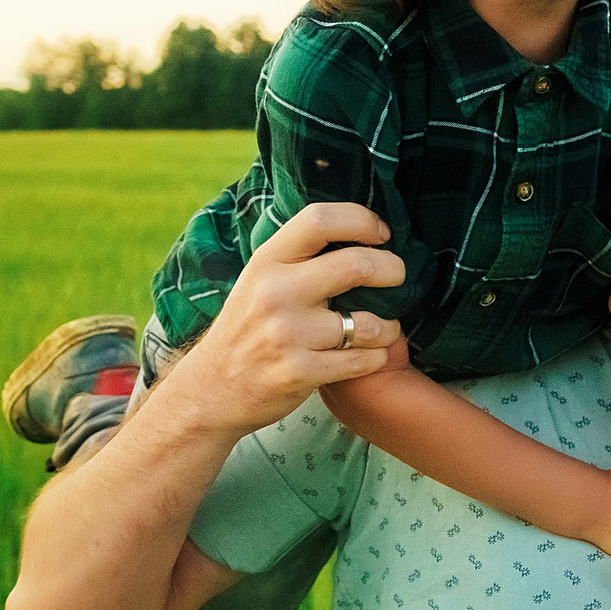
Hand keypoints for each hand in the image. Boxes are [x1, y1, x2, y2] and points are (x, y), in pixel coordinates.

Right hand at [164, 202, 406, 436]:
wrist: (213, 389)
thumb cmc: (248, 327)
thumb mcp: (260, 279)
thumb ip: (299, 255)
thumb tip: (359, 228)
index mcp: (267, 261)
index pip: (320, 220)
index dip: (362, 220)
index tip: (382, 234)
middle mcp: (275, 293)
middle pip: (356, 265)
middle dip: (391, 269)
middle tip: (398, 276)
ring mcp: (287, 334)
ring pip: (368, 323)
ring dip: (389, 327)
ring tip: (383, 328)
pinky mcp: (299, 372)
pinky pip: (363, 360)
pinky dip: (376, 357)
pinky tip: (368, 355)